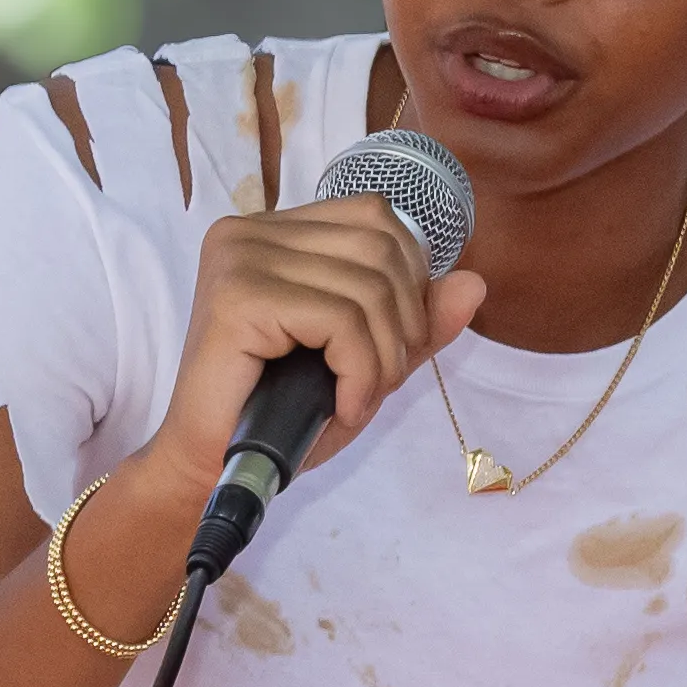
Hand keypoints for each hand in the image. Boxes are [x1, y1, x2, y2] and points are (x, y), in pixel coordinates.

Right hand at [140, 197, 487, 502]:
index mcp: (275, 231)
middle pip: (381, 248)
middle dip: (402, 325)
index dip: (408, 284)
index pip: (376, 218)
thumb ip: (415, 321)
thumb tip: (475, 282)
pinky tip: (343, 406)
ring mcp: (240, 257)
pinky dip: (360, 373)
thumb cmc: (280, 415)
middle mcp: (250, 230)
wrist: (211, 468)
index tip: (389, 348)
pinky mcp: (238, 297)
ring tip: (357, 400)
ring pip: (367, 288)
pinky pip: (340, 320)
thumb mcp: (364, 360)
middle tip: (376, 383)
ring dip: (383, 359)